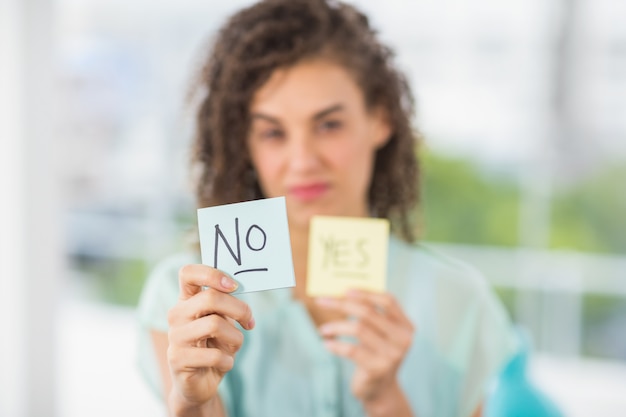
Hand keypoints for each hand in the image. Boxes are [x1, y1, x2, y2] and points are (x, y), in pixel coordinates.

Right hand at [167, 264, 254, 412]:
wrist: (199, 383)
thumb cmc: (214, 346)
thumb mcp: (222, 321)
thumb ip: (226, 304)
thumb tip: (237, 287)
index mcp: (186, 300)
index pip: (188, 273)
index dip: (212, 274)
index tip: (233, 285)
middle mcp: (177, 314)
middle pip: (210, 298)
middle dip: (239, 309)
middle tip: (249, 321)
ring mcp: (175, 336)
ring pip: (215, 324)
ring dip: (235, 338)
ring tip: (234, 347)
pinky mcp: (178, 359)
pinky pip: (214, 355)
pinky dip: (228, 360)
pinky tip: (224, 364)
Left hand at [316, 290, 414, 402]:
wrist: (380, 391)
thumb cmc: (375, 355)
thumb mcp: (380, 335)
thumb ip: (371, 316)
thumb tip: (342, 294)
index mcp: (406, 327)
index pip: (388, 301)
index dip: (366, 292)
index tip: (345, 289)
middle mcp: (402, 340)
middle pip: (368, 313)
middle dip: (342, 304)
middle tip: (322, 301)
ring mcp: (391, 355)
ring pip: (358, 329)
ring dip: (336, 326)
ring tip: (323, 329)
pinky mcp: (377, 369)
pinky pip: (351, 350)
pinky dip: (336, 345)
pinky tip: (326, 344)